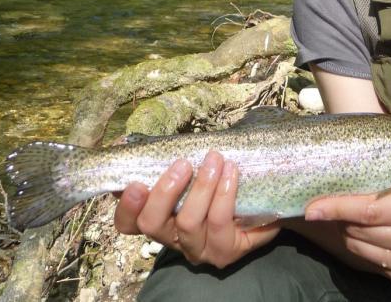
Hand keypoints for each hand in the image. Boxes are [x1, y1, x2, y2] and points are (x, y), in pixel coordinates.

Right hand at [114, 150, 280, 268]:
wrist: (264, 203)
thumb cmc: (221, 183)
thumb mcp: (194, 171)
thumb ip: (173, 161)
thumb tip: (136, 139)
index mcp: (159, 219)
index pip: (128, 222)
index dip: (126, 205)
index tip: (135, 182)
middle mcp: (172, 238)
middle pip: (152, 224)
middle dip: (164, 191)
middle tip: (183, 164)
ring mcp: (197, 249)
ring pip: (187, 223)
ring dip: (201, 187)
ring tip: (214, 160)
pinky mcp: (223, 252)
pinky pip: (218, 222)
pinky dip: (224, 194)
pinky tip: (231, 173)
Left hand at [304, 186, 390, 283]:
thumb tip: (354, 157)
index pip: (368, 211)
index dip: (337, 208)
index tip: (313, 206)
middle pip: (359, 230)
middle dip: (340, 216)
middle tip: (334, 202)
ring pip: (358, 247)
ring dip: (346, 231)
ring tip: (350, 216)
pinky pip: (368, 260)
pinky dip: (360, 245)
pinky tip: (367, 232)